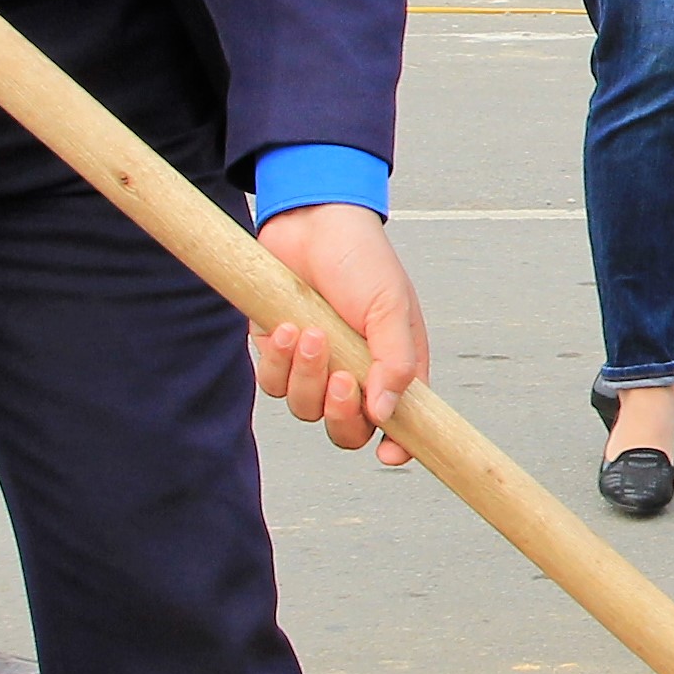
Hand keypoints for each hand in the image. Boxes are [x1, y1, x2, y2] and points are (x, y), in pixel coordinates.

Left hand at [253, 205, 424, 460]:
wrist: (310, 220)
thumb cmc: (361, 259)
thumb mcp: (390, 307)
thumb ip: (394, 363)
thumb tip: (385, 415)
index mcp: (394, 367)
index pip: (400, 423)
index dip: (398, 445)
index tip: (390, 453)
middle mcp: (356, 374)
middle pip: (347, 430)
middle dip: (340, 413)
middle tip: (341, 379)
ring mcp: (316, 366)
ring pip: (305, 409)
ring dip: (306, 376)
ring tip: (310, 333)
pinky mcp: (280, 353)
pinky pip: (273, 383)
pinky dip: (278, 362)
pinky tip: (286, 327)